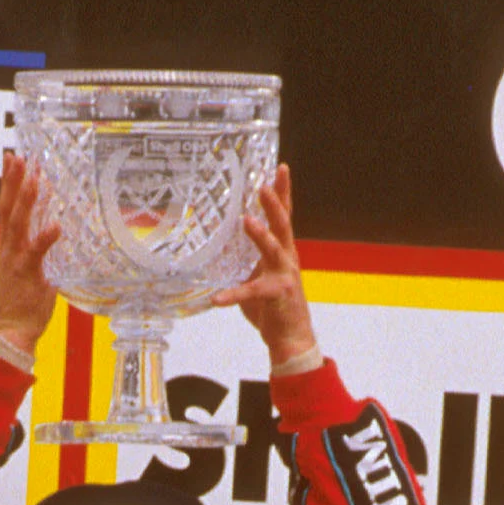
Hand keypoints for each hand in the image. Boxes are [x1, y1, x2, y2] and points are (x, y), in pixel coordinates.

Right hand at [0, 152, 62, 354]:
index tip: (12, 158)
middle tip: (18, 156)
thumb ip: (41, 249)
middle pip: (8, 208)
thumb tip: (57, 231)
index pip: (7, 206)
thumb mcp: (33, 268)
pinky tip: (56, 225)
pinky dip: (46, 238)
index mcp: (9, 244)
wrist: (13, 331)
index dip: (9, 182)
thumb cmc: (24, 302)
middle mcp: (8, 247)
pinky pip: (36, 253)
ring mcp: (15, 259)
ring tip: (35, 178)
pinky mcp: (26, 274)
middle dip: (13, 181)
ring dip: (26, 200)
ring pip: (18, 224)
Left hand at [209, 165, 316, 366]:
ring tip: (248, 220)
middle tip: (264, 186)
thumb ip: (242, 259)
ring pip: (274, 249)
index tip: (280, 168)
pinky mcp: (277, 294)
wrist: (290, 336)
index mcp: (282, 249)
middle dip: (274, 204)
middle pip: (283, 224)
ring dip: (261, 234)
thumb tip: (214, 245)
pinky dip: (233, 295)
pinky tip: (218, 299)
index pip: (284, 215)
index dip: (282, 192)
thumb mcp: (256, 275)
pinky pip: (252, 292)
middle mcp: (287, 257)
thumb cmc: (272, 304)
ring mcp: (285, 275)